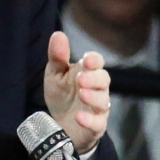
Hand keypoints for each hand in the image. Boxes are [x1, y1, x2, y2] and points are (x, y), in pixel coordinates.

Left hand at [44, 31, 110, 154]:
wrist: (60, 125)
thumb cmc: (61, 94)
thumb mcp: (55, 74)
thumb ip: (57, 56)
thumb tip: (58, 34)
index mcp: (87, 73)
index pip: (97, 62)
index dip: (95, 60)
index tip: (88, 60)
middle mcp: (97, 89)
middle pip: (104, 80)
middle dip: (94, 78)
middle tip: (80, 78)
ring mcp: (98, 108)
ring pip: (103, 101)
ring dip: (93, 97)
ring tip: (82, 94)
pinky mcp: (95, 126)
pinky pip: (98, 123)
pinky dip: (90, 120)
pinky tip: (79, 117)